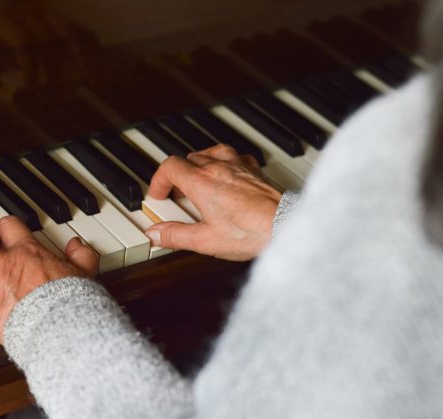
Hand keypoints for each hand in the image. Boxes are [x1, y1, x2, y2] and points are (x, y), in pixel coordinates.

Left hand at [0, 0, 95, 87]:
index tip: (31, 87)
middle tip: (55, 94)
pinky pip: (73, 24)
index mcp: (3, 14)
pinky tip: (94, 59)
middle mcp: (27, 9)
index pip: (24, 42)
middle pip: (48, 41)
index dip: (30, 66)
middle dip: (53, 69)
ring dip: (77, 56)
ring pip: (65, 31)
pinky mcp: (51, 8)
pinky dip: (87, 41)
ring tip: (83, 78)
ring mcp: (42, 7)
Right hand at [146, 144, 281, 260]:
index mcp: (201, 182)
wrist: (285, 226)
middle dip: (177, 176)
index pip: (170, 167)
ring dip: (199, 165)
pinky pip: (235, 157)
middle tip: (177, 195)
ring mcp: (238, 166)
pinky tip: (227, 175)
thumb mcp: (205, 240)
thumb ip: (176, 236)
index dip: (159, 180)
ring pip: (210, 153)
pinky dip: (225, 164)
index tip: (159, 194)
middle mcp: (218, 168)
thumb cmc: (250, 232)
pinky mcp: (254, 171)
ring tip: (198, 182)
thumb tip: (156, 234)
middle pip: (188, 160)